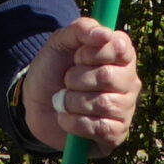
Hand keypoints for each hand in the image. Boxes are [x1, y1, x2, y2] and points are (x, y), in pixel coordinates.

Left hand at [19, 17, 139, 154]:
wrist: (35, 104)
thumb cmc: (53, 70)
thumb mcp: (59, 43)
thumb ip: (80, 29)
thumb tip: (104, 34)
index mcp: (121, 55)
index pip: (120, 48)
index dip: (92, 52)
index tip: (77, 56)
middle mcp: (129, 81)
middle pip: (108, 77)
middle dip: (76, 78)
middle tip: (67, 80)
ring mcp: (125, 109)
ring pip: (104, 104)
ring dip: (72, 101)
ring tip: (64, 100)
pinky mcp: (116, 134)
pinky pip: (100, 128)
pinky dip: (74, 122)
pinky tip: (66, 118)